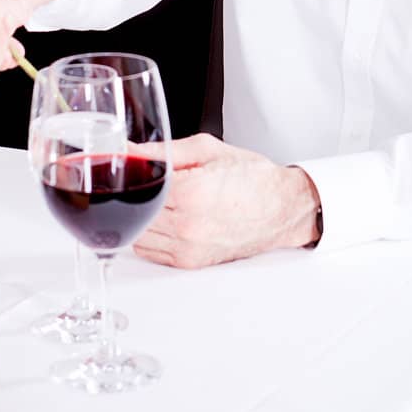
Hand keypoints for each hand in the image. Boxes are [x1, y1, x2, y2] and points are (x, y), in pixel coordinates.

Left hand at [132, 134, 320, 268]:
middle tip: (142, 181)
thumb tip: (129, 150)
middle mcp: (188, 225)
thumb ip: (163, 150)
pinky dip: (150, 236)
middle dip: (134, 195)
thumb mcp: (207, 150)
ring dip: (140, 218)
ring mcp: (189, 248)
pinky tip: (164, 219)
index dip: (131, 173)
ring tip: (158, 201)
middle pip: (134, 212)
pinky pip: (150, 251)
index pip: (139, 186)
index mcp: (190, 192)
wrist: (282, 207)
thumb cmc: (252, 177)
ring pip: (137, 235)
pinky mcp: (191, 262)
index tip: (129, 166)